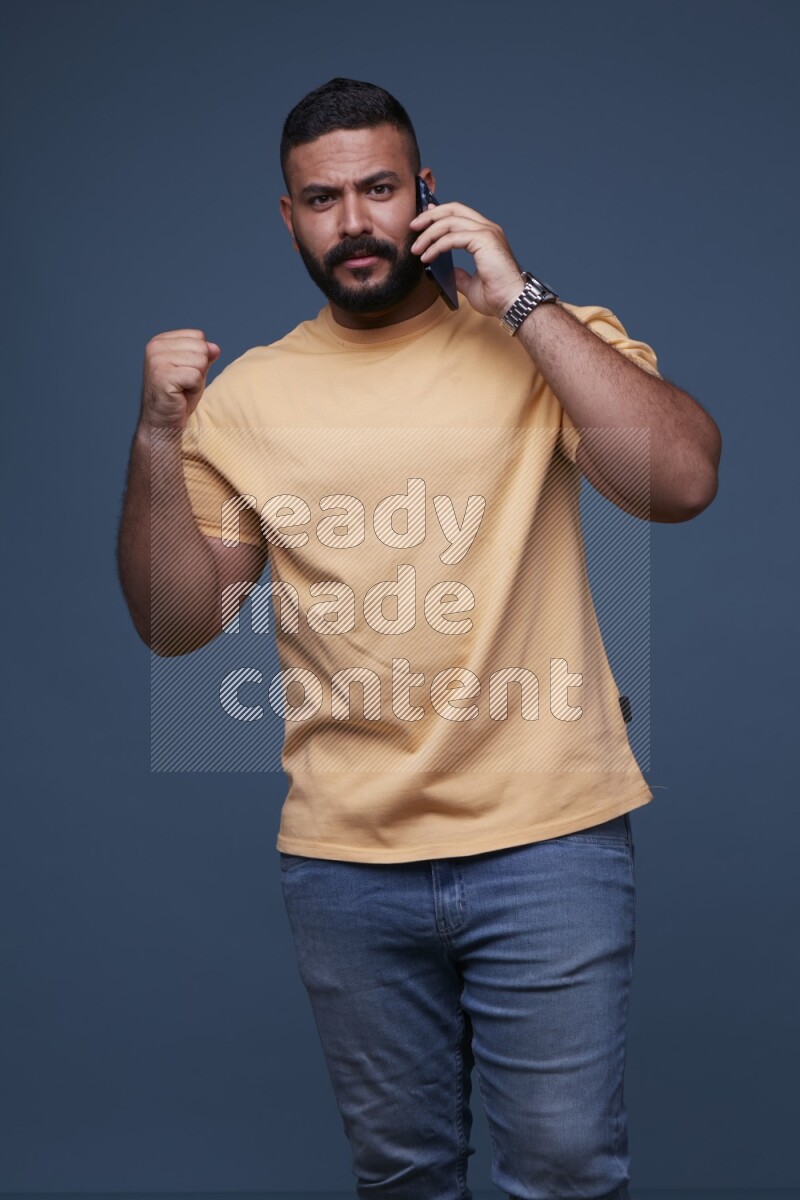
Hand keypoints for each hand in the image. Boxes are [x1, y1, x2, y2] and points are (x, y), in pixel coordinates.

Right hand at [139, 329, 220, 432]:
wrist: (163, 423)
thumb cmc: (178, 397)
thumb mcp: (195, 371)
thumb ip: (205, 356)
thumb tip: (215, 347)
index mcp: (161, 341)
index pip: (198, 336)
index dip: (199, 358)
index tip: (184, 374)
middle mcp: (155, 347)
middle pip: (201, 347)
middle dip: (199, 369)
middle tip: (184, 385)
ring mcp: (157, 361)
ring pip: (200, 361)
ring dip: (196, 380)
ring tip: (181, 390)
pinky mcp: (163, 376)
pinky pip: (196, 376)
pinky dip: (194, 389)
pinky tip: (180, 396)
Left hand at [409, 201, 524, 318]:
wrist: (511, 304)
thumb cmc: (497, 296)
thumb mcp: (471, 284)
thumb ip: (460, 275)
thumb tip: (449, 272)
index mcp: (486, 235)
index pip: (459, 213)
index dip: (438, 213)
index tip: (421, 221)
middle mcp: (488, 229)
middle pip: (453, 209)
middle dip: (430, 216)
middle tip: (412, 226)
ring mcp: (487, 232)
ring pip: (450, 222)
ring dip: (428, 233)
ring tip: (416, 249)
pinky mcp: (484, 240)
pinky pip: (452, 238)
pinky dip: (436, 246)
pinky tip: (427, 257)